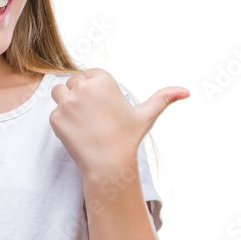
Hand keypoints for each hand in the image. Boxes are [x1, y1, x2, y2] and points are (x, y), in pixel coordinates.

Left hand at [49, 68, 189, 175]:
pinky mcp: (55, 117)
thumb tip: (186, 91)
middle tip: (93, 118)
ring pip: (59, 94)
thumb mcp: (146, 115)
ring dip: (66, 105)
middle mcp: (82, 86)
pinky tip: (77, 134)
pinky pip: (54, 114)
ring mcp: (66, 102)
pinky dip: (63, 124)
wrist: (109, 164)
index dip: (94, 91)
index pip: (88, 75)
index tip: (102, 108)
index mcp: (102, 79)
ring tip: (83, 122)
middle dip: (79, 97)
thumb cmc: (128, 138)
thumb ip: (163, 98)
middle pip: (72, 83)